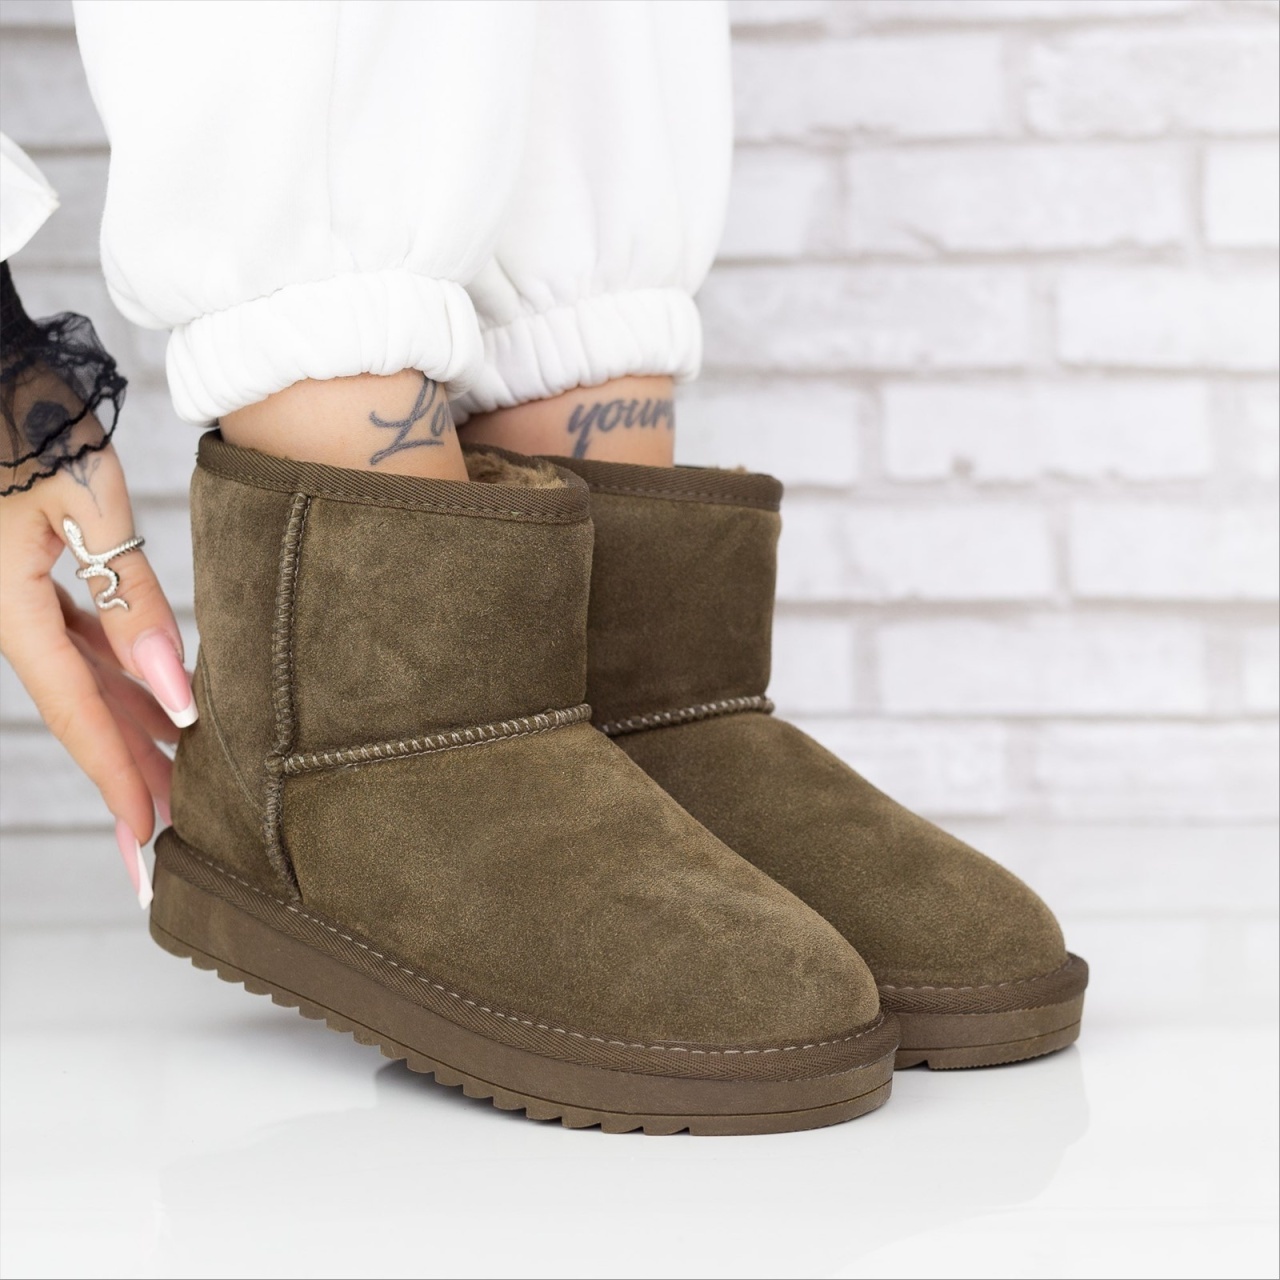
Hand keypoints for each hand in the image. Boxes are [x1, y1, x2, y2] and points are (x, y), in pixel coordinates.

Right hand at [0, 443, 194, 905]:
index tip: (150, 845)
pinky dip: (127, 681)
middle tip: (177, 844)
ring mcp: (24, 601)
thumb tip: (174, 692)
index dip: (120, 782)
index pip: (80, 717)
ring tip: (187, 785)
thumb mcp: (89, 506)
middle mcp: (12, 617)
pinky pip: (87, 647)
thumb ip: (132, 600)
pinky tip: (165, 703)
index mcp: (12, 610)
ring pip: (89, 686)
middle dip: (133, 780)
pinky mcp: (40, 579)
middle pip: (86, 715)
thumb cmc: (29, 418)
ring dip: (135, 735)